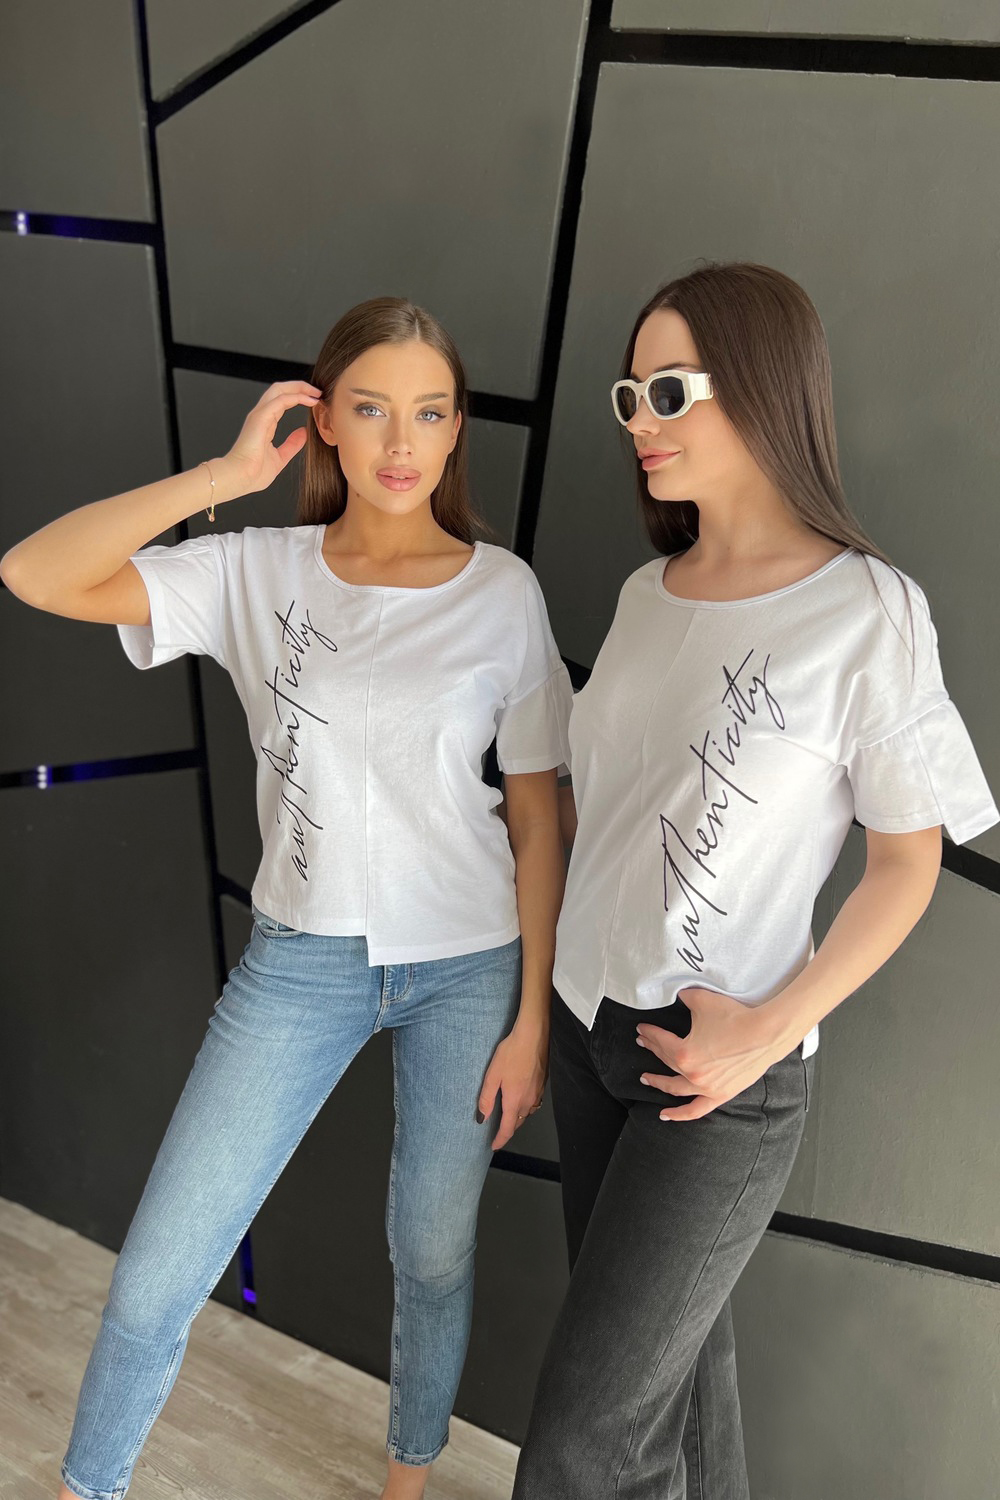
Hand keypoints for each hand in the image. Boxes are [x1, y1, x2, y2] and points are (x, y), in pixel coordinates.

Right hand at [221, 380, 323, 497]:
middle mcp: (261, 415)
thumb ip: (291, 444)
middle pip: (280, 389)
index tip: (315, 400)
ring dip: (300, 388)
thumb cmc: (253, 473)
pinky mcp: (261, 417)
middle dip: (300, 386)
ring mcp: (260, 414)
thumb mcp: (280, 457)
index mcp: (265, 423)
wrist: (240, 478)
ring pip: (280, 389)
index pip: (282, 401)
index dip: (298, 397)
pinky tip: (310, 400)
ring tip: (316, 392)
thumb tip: (303, 433)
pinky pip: (281, 400)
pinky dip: (297, 397)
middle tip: (317, 391)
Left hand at [477, 1019, 547, 1149]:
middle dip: (508, 1130)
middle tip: (498, 1133)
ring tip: (508, 1119)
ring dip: (517, 1120)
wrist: (534, 1036)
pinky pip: (534, 1104)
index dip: (500, 1140)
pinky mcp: (542, 1084)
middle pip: (518, 1123)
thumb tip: (482, 1118)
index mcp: (514, 1101)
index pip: (507, 1129)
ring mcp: (538, 1093)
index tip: (493, 1146)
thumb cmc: (512, 1053)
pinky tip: (522, 1101)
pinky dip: (526, 1109)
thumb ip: (487, 1098)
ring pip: (527, 1114)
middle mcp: (528, 1101)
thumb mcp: (493, 1075)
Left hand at [636, 987, 782, 1121]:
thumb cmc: (735, 1017)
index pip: (660, 1041)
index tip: (641, 1028)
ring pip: (675, 1089)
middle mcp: (692, 1073)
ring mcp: (706, 1087)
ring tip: (645, 1078)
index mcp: (684, 1052)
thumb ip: (682, 997)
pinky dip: (681, 1114)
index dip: (649, 1033)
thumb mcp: (701, 1000)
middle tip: (643, 1042)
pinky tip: (666, 1115)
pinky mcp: (720, 1094)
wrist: (765, 1033)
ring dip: (658, 1083)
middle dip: (652, 1049)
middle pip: (666, 1060)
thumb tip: (674, 993)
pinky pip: (696, 1110)